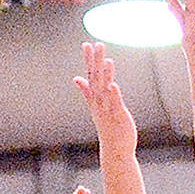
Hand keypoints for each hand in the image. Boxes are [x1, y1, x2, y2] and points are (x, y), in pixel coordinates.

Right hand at [74, 41, 137, 158]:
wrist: (115, 150)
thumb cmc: (107, 127)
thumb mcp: (95, 106)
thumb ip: (86, 91)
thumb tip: (76, 78)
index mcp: (95, 98)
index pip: (90, 75)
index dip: (88, 60)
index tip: (86, 44)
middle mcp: (99, 102)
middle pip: (97, 79)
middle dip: (97, 62)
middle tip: (98, 44)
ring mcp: (108, 110)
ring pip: (105, 90)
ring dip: (105, 76)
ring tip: (107, 60)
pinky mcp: (118, 117)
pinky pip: (115, 105)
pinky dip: (114, 95)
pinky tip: (114, 85)